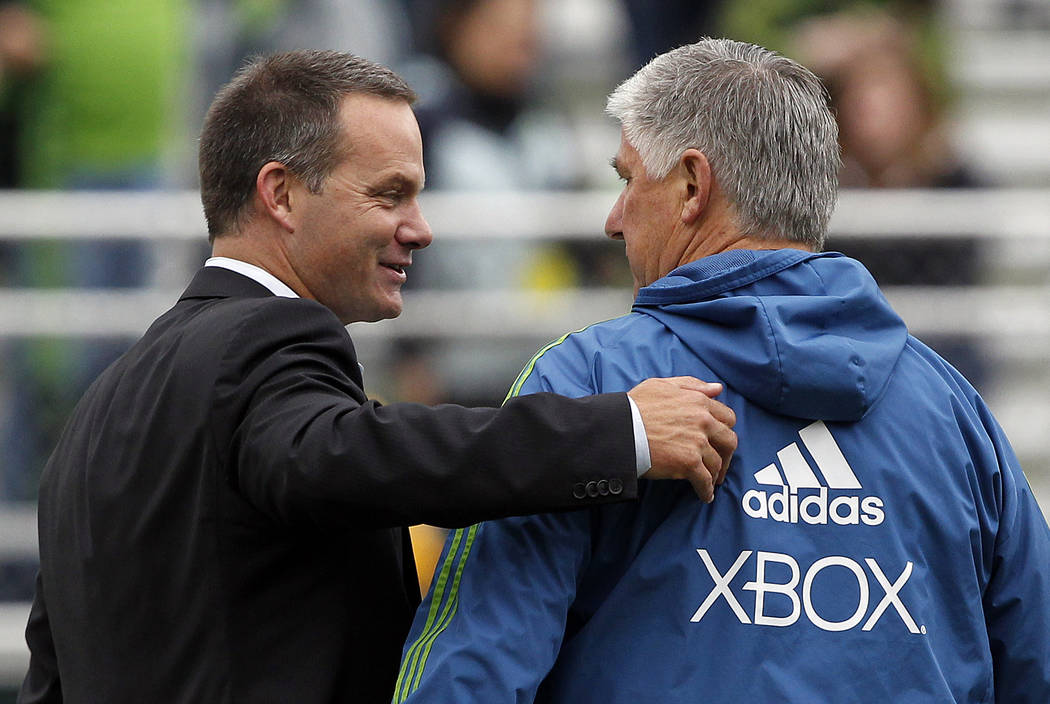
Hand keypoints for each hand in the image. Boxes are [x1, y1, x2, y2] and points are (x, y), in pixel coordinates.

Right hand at [627, 377, 736, 502]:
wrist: (618, 429)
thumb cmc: (634, 406)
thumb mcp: (661, 385)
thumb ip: (691, 385)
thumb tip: (717, 388)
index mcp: (698, 401)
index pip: (726, 417)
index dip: (724, 430)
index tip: (718, 440)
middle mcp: (703, 420)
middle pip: (729, 441)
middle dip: (727, 455)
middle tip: (720, 464)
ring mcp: (697, 442)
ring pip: (717, 463)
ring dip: (715, 474)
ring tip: (709, 481)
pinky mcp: (688, 463)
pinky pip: (705, 481)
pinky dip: (706, 490)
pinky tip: (704, 495)